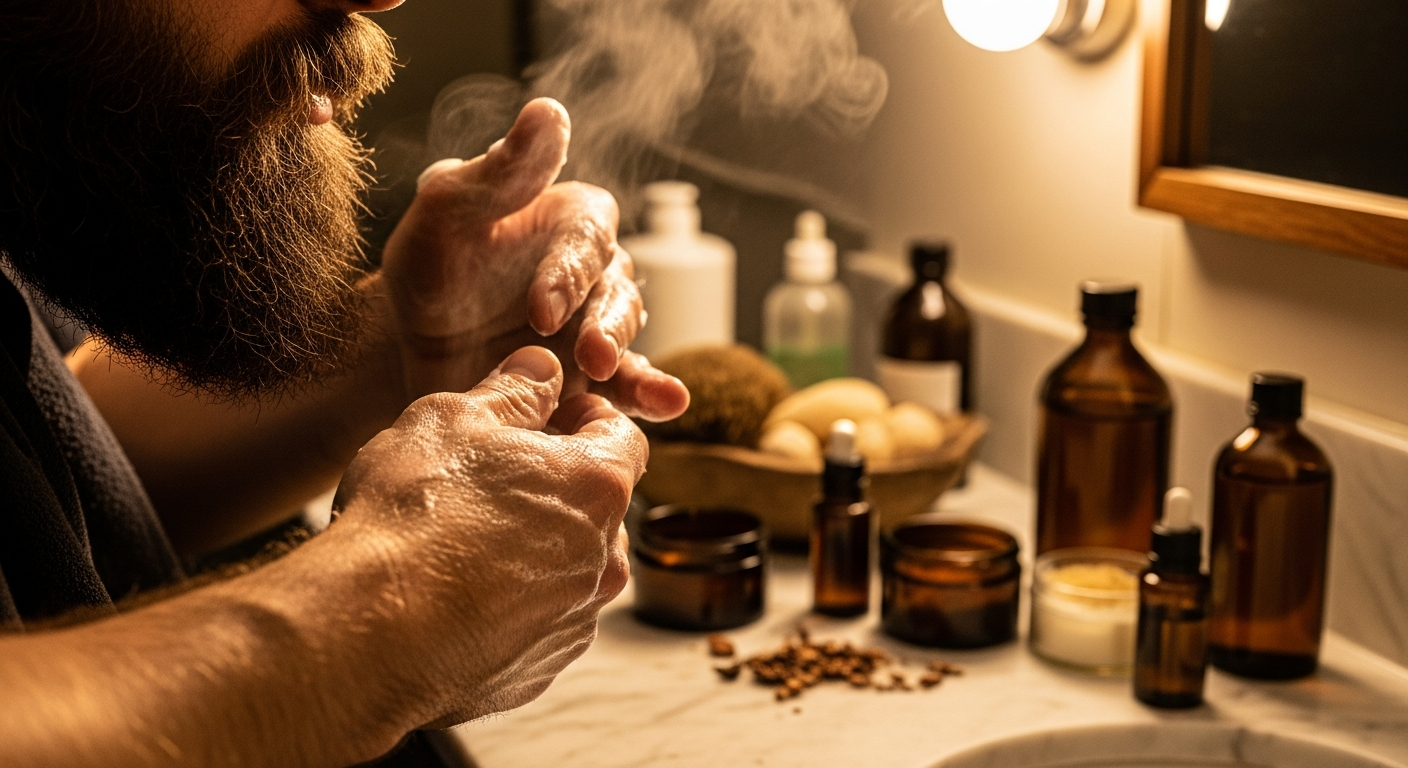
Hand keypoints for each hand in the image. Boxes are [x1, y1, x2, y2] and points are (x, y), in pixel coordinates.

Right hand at [331, 346, 644, 725]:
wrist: (368, 633)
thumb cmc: (411, 515)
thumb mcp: (454, 420)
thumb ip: (513, 390)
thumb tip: (543, 368)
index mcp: (598, 487)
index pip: (623, 437)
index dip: (583, 421)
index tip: (544, 420)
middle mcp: (605, 559)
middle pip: (597, 507)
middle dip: (555, 489)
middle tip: (490, 481)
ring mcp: (576, 622)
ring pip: (568, 569)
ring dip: (532, 551)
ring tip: (461, 544)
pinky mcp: (540, 670)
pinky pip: (535, 625)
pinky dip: (507, 608)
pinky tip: (451, 597)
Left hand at [374, 98, 686, 420]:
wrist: (411, 349)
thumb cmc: (432, 265)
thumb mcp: (447, 211)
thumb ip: (499, 170)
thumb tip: (549, 111)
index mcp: (570, 220)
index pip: (587, 239)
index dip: (570, 274)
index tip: (541, 311)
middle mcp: (596, 272)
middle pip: (617, 293)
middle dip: (607, 326)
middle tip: (590, 355)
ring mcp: (598, 327)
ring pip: (627, 341)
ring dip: (632, 364)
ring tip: (633, 389)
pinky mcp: (594, 380)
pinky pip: (626, 386)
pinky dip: (650, 395)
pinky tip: (668, 404)